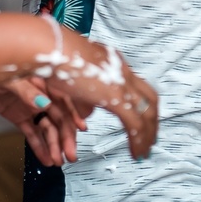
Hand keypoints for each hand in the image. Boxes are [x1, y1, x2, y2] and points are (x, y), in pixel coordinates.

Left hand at [0, 76, 90, 165]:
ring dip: (52, 145)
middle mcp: (39, 94)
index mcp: (41, 80)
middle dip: (65, 137)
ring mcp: (29, 106)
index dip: (73, 113)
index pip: (62, 98)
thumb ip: (26, 91)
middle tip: (70, 154)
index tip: (80, 129)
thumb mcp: (8, 78)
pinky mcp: (18, 116)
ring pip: (46, 128)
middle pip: (57, 117)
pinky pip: (31, 133)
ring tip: (56, 161)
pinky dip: (38, 146)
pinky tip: (45, 159)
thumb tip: (44, 104)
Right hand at [42, 32, 158, 160]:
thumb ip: (83, 95)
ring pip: (147, 113)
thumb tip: (88, 111)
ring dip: (148, 134)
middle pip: (150, 98)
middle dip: (152, 121)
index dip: (141, 104)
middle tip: (150, 138)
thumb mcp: (72, 77)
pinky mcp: (116, 96)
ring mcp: (121, 82)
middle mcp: (120, 69)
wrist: (48, 48)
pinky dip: (138, 140)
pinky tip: (136, 153)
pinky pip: (135, 124)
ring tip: (145, 152)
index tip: (141, 118)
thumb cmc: (52, 57)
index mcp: (111, 60)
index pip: (136, 85)